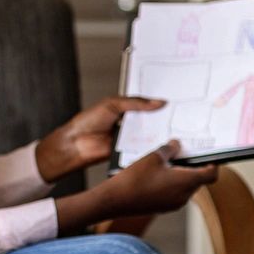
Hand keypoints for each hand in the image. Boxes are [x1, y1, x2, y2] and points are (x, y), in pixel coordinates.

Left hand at [35, 96, 164, 180]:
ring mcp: (130, 138)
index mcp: (126, 109)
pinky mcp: (130, 151)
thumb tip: (157, 102)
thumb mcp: (113, 104)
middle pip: (151, 121)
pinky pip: (143, 148)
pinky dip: (150, 146)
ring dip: (158, 133)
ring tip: (171, 128)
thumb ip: (136, 103)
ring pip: (149, 135)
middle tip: (177, 115)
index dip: (158, 104)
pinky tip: (158, 142)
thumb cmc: (88, 120)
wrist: (76, 143)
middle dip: (162, 119)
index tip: (173, 101)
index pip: (147, 106)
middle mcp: (130, 124)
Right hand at [102, 141, 218, 216]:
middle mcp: (184, 196)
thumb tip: (176, 145)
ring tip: (168, 162)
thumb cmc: (134, 179)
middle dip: (193, 166)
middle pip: (199, 180)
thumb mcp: (154, 157)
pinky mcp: (164, 207)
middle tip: (184, 153)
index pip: (211, 175)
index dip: (213, 164)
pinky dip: (172, 183)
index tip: (208, 155)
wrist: (114, 201)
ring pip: (186, 186)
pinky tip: (158, 174)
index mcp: (186, 182)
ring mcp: (174, 204)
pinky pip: (175, 193)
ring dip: (182, 175)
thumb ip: (169, 149)